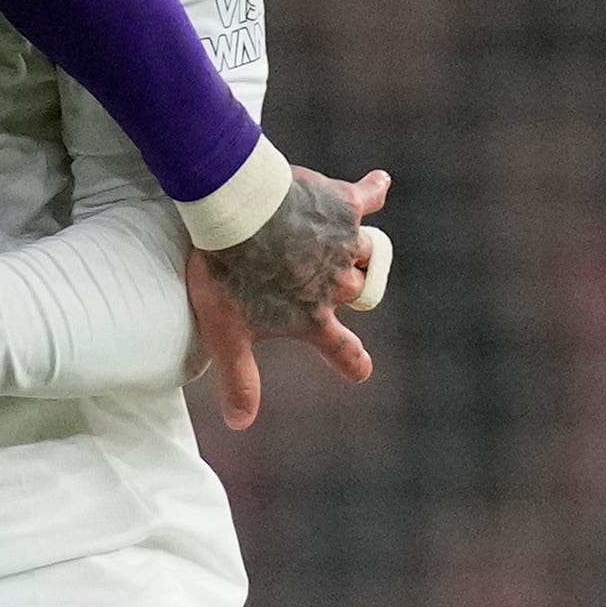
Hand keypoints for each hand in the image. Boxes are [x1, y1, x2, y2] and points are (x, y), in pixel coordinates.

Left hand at [185, 164, 389, 429]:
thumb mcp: (227, 335)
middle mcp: (336, 284)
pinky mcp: (342, 204)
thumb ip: (240, 379)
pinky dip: (375, 190)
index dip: (351, 363)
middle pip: (357, 293)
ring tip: (342, 241)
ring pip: (367, 251)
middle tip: (329, 283)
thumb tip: (239, 424)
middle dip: (349, 292)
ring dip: (357, 249)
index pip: (342, 350)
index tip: (359, 370)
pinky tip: (379, 183)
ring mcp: (343, 243)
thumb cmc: (226, 273)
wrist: (235, 211)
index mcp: (311, 317)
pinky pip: (369, 196)